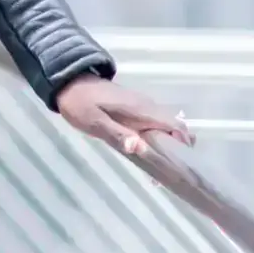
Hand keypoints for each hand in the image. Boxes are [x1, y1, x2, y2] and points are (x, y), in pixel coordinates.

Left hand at [57, 73, 189, 159]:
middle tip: (165, 171)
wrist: (70, 82)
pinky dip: (157, 138)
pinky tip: (145, 152)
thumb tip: (140, 149)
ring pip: (166, 126)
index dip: (184, 145)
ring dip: (167, 145)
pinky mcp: (136, 108)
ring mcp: (143, 106)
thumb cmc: (81, 104)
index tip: (178, 165)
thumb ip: (117, 135)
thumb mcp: (94, 122)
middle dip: (177, 149)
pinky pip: (155, 123)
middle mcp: (148, 107)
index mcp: (142, 110)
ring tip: (156, 168)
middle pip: (176, 127)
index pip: (176, 125)